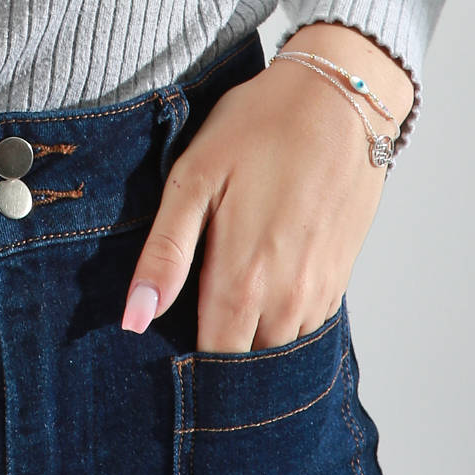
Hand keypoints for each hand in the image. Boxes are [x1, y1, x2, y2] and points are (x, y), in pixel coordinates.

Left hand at [119, 25, 410, 351]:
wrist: (340, 100)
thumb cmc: (258, 129)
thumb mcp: (193, 179)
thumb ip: (164, 255)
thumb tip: (133, 320)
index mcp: (243, 281)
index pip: (210, 364)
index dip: (182, 373)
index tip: (156, 360)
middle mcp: (288, 302)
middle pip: (244, 365)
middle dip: (213, 363)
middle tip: (181, 332)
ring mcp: (319, 294)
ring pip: (276, 351)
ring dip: (247, 343)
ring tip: (215, 306)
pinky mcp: (339, 280)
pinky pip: (303, 328)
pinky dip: (276, 323)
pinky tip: (255, 289)